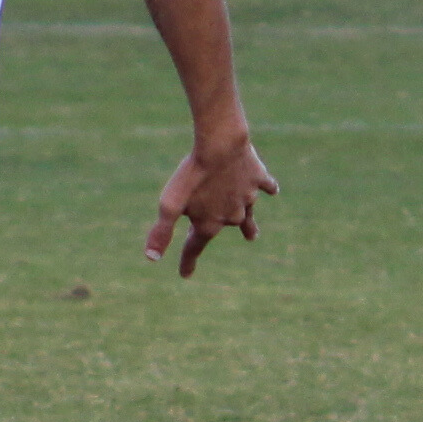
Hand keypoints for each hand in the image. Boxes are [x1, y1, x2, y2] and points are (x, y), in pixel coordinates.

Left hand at [147, 133, 276, 276]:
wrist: (220, 146)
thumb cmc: (192, 175)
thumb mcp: (169, 204)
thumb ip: (161, 232)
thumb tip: (151, 258)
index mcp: (209, 225)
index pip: (194, 248)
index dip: (187, 262)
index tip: (184, 275)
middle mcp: (231, 216)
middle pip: (225, 228)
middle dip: (223, 235)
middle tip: (230, 244)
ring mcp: (248, 197)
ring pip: (249, 214)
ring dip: (249, 224)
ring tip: (252, 236)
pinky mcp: (258, 178)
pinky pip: (266, 186)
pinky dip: (268, 188)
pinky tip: (272, 189)